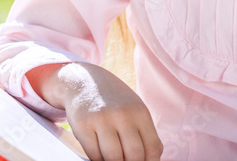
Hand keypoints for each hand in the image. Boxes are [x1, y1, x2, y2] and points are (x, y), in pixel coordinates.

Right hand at [27, 61, 163, 160]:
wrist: (83, 82)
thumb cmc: (113, 102)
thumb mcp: (134, 109)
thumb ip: (144, 133)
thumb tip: (152, 160)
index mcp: (140, 112)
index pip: (153, 148)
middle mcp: (123, 114)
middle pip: (134, 155)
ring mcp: (102, 119)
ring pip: (113, 158)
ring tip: (114, 158)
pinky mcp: (83, 125)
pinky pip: (94, 154)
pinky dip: (98, 159)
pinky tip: (100, 153)